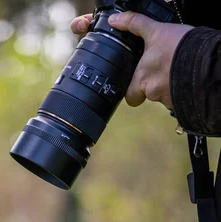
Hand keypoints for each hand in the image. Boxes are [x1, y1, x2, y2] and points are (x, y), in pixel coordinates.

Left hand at [71, 11, 192, 108]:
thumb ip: (134, 24)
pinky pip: (178, 98)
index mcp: (142, 79)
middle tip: (161, 71)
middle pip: (149, 95)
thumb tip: (115, 20)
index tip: (137, 83)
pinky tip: (185, 75)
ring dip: (169, 85)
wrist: (205, 61)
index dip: (133, 92)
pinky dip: (180, 89)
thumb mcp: (155, 31)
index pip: (130, 98)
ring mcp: (168, 99)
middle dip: (154, 85)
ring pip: (164, 96)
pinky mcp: (182, 101)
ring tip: (176, 69)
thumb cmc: (179, 48)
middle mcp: (153, 93)